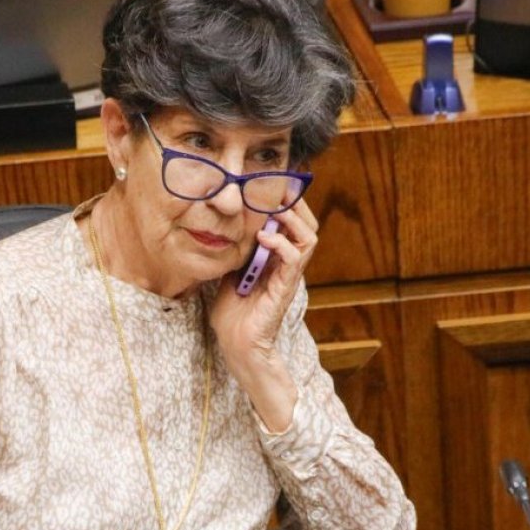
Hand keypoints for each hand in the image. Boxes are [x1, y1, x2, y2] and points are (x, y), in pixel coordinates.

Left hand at [208, 199, 319, 430]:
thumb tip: (220, 225)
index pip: (292, 222)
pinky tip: (262, 238)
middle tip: (278, 190)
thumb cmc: (232, 313)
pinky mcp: (285, 286)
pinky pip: (294, 258)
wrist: (236, 344)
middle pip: (307, 224)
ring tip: (274, 210)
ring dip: (292, 219)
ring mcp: (289, 275)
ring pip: (309, 237)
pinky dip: (281, 243)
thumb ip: (232, 250)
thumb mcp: (228, 272)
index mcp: (275, 258)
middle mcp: (286, 264)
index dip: (287, 202)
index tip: (270, 184)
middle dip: (296, 204)